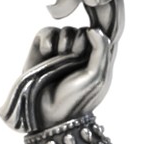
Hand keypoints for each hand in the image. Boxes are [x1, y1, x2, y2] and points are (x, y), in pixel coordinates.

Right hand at [0, 14, 118, 132]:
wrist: (47, 114)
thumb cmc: (75, 99)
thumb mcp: (96, 76)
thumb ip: (101, 49)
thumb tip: (93, 29)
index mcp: (97, 59)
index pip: (102, 35)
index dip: (98, 37)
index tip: (92, 50)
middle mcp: (79, 53)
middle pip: (83, 30)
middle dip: (79, 44)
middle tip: (74, 61)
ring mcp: (59, 51)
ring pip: (65, 30)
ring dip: (64, 43)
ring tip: (59, 60)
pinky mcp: (41, 50)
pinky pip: (46, 32)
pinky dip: (47, 40)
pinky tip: (47, 53)